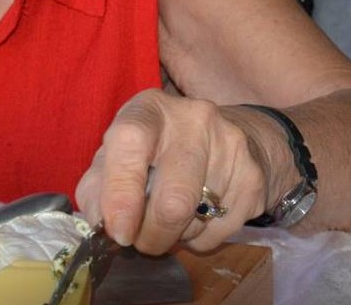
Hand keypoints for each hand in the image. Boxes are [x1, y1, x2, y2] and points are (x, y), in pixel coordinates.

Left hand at [75, 89, 267, 253]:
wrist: (226, 139)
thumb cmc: (157, 149)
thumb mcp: (119, 153)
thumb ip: (97, 185)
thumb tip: (99, 222)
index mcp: (149, 108)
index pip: (129, 142)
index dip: (120, 191)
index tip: (118, 230)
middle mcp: (192, 119)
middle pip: (172, 200)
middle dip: (150, 236)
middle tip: (140, 241)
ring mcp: (229, 146)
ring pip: (195, 222)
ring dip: (173, 237)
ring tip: (168, 221)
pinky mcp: (253, 177)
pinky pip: (219, 233)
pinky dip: (198, 239)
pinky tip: (195, 217)